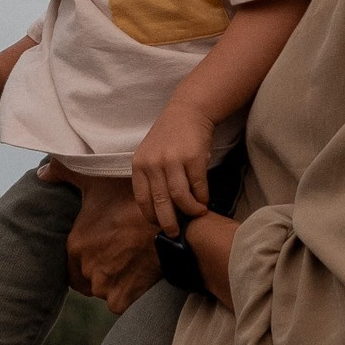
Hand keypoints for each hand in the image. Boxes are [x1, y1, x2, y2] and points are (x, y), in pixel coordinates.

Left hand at [41, 163, 161, 313]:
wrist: (168, 222)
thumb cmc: (129, 198)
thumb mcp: (94, 180)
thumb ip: (63, 174)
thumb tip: (41, 174)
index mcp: (75, 246)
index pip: (69, 263)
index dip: (82, 258)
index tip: (98, 251)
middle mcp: (85, 269)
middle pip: (86, 278)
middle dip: (97, 270)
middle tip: (115, 256)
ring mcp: (104, 287)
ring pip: (102, 290)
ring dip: (111, 283)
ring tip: (128, 264)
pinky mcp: (122, 299)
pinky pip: (118, 303)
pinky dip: (126, 294)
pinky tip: (136, 276)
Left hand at [130, 100, 215, 234]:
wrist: (187, 112)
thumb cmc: (169, 138)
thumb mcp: (151, 155)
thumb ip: (152, 178)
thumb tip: (161, 210)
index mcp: (139, 165)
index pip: (142, 199)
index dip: (151, 216)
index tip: (159, 225)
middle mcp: (153, 163)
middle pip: (160, 202)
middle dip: (169, 222)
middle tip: (177, 232)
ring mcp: (173, 160)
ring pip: (180, 198)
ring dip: (190, 211)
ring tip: (196, 213)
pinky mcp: (193, 158)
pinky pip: (198, 187)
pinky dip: (202, 198)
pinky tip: (204, 200)